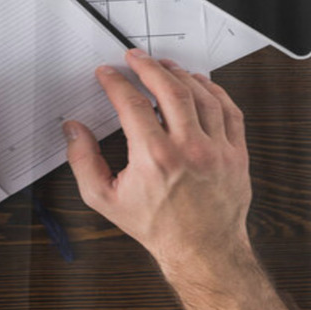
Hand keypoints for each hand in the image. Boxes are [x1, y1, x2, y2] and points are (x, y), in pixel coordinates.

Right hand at [63, 48, 253, 286]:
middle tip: (135, 57)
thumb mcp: (106, 200)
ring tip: (165, 66)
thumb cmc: (157, 227)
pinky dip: (215, 91)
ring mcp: (217, 149)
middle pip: (170, 89)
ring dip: (181, 74)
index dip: (116, 82)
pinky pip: (230, 110)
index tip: (108, 74)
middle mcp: (189, 149)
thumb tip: (73, 130)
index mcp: (155, 158)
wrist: (203, 252)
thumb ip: (83, 162)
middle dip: (149, 66)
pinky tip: (201, 83)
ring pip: (202, 95)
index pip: (133, 104)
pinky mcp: (237, 153)